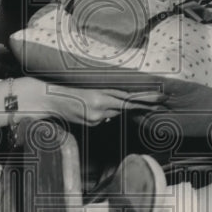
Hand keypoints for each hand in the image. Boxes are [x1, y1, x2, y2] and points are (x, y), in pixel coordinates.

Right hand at [23, 79, 165, 125]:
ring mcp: (96, 116)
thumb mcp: (89, 89)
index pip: (128, 97)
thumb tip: (118, 108)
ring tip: (98, 101)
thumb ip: (105, 97)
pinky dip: (101, 115)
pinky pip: (103, 119)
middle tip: (163, 100)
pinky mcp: (91, 123)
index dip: (145, 98)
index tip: (160, 96)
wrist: (47, 98)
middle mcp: (101, 106)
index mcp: (101, 94)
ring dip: (112, 108)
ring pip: (114, 113)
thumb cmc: (67, 89)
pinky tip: (86, 108)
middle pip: (127, 105)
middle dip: (144, 103)